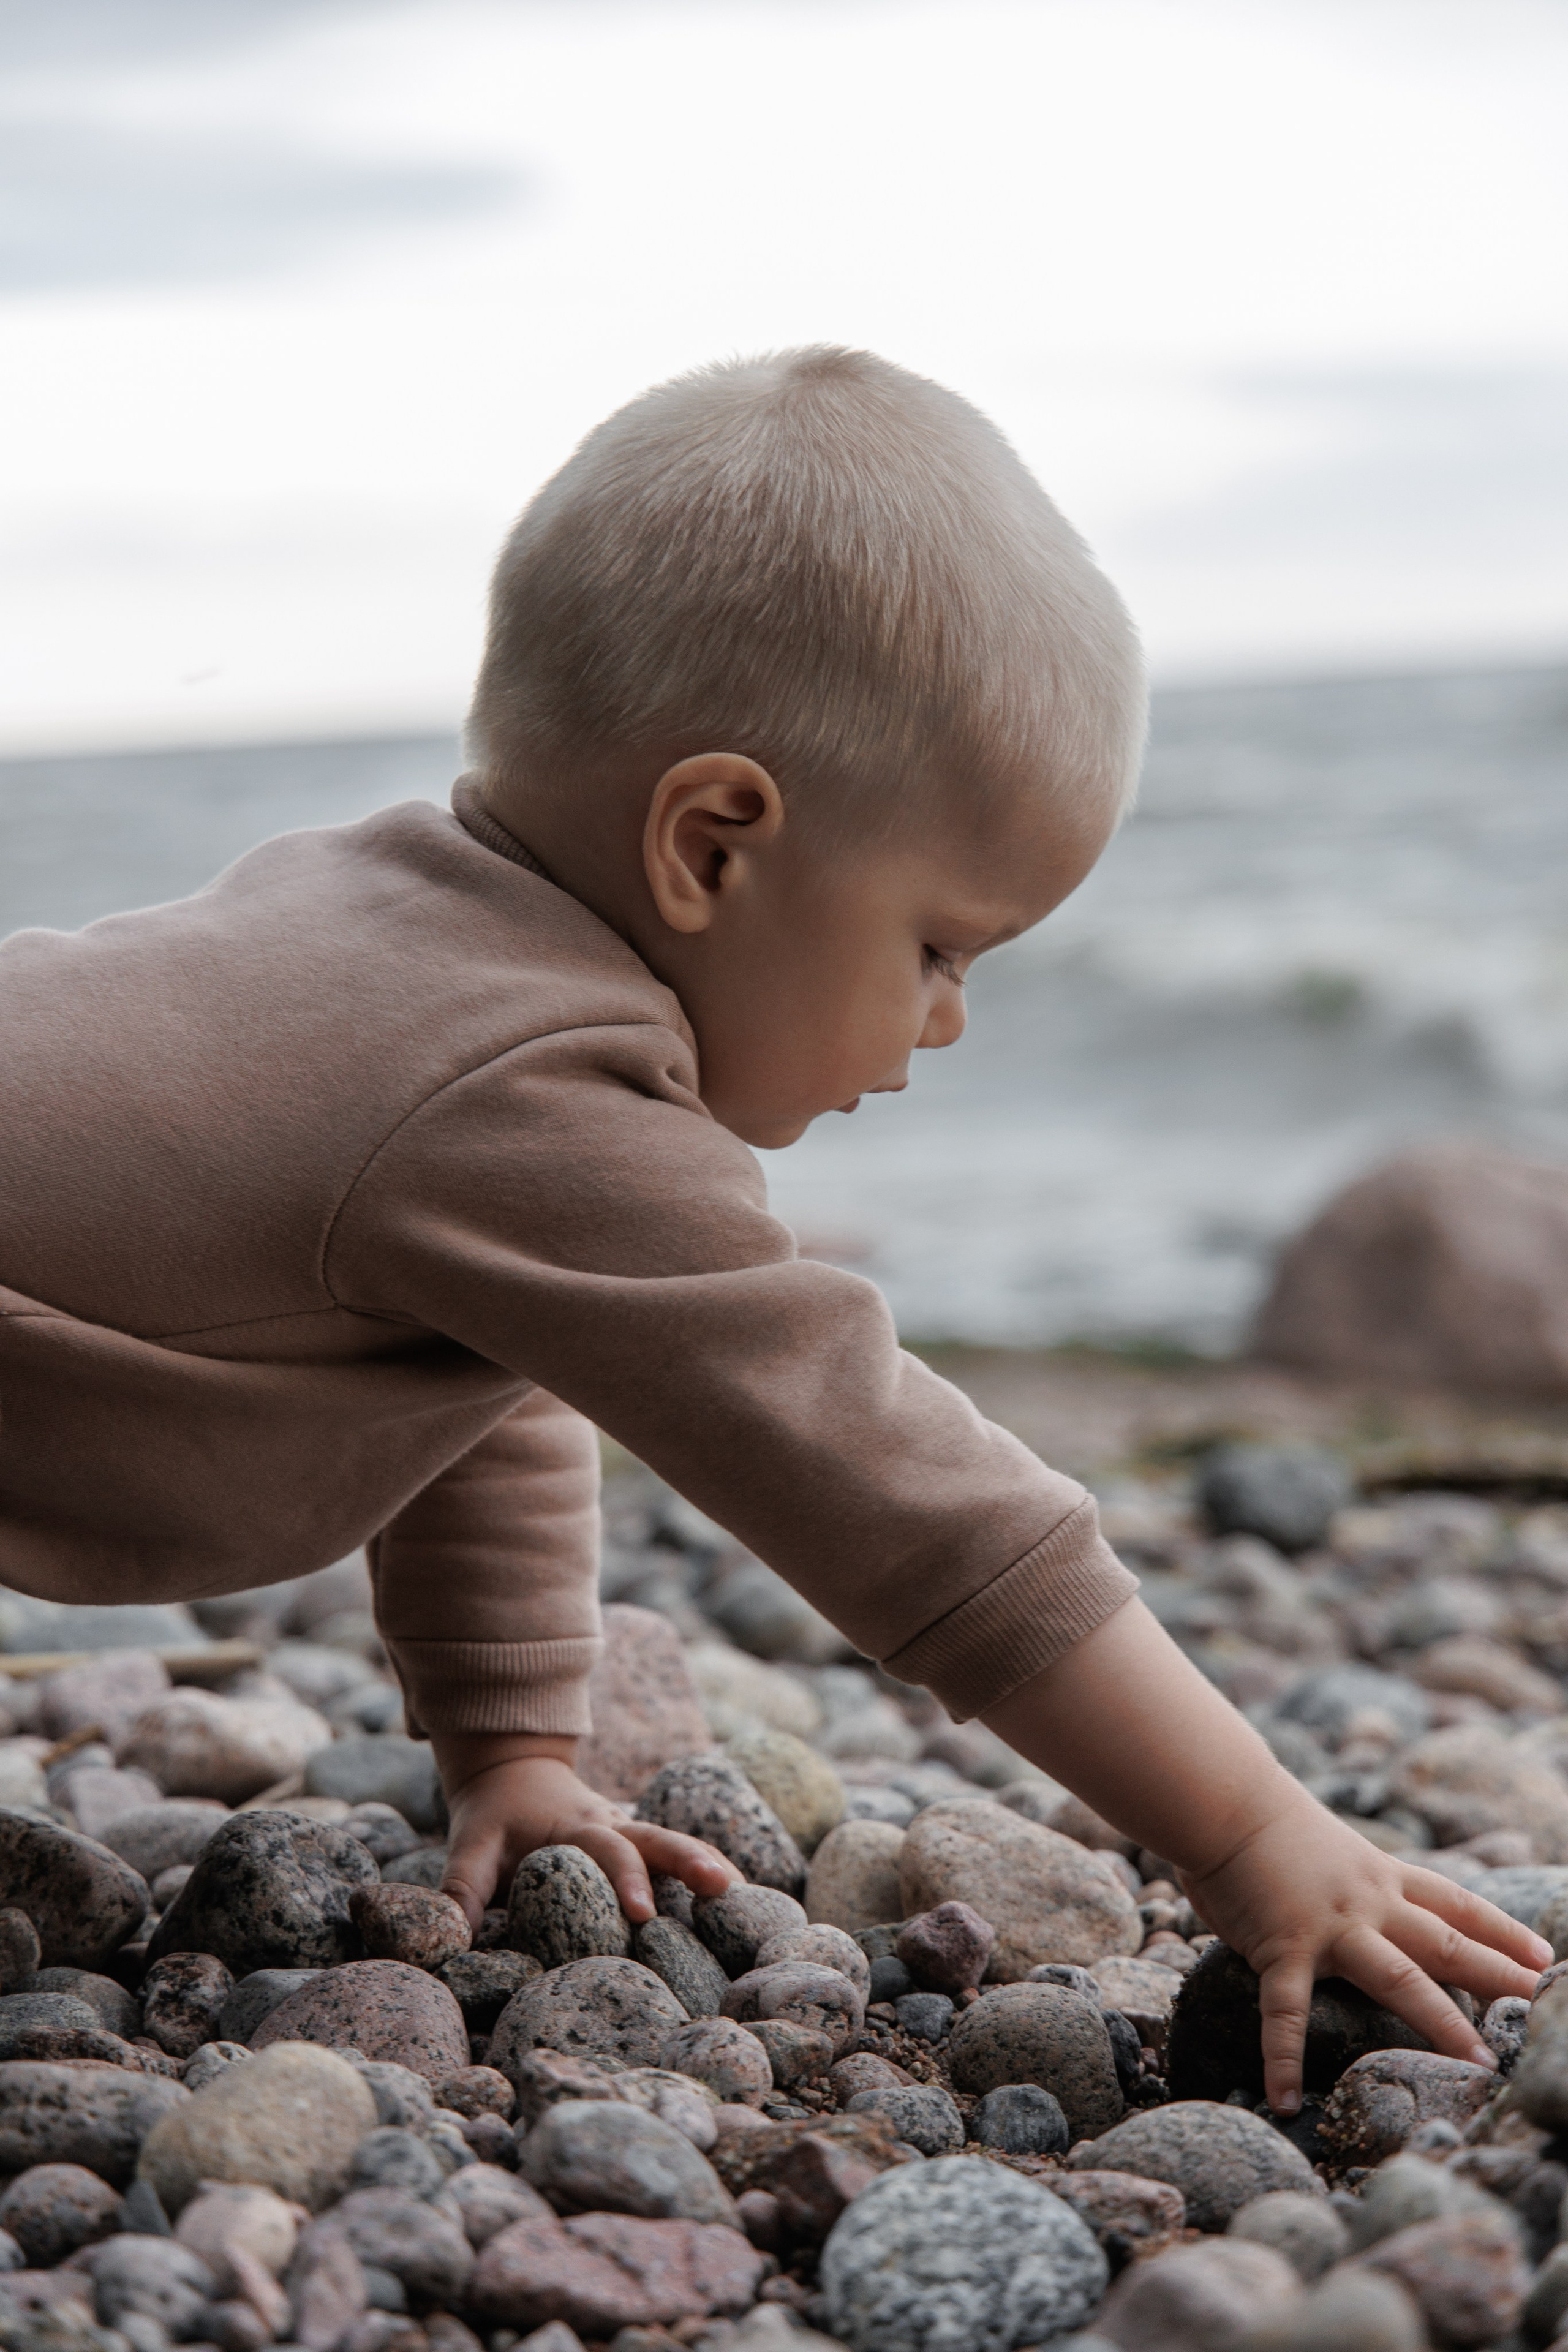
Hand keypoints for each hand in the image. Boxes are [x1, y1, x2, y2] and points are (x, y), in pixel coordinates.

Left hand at [432, 1734, 740, 1933]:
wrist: (515, 1769)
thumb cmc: (493, 1815)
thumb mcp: (470, 1846)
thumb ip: (460, 1890)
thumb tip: (448, 1941)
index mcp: (574, 1826)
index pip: (607, 1851)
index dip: (626, 1879)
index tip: (642, 1914)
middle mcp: (612, 1825)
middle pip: (658, 1839)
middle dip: (689, 1861)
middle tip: (722, 1887)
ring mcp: (631, 1830)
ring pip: (676, 1841)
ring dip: (707, 1861)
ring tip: (742, 1891)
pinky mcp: (640, 1842)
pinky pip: (680, 1851)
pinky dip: (709, 1866)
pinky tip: (743, 1897)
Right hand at [1183, 1784, 1549, 2112]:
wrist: (1224, 1798)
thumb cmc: (1263, 1820)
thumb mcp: (1329, 1849)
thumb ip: (1346, 1887)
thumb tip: (1348, 1916)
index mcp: (1380, 1876)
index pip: (1455, 1903)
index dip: (1502, 1930)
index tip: (1543, 1956)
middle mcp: (1368, 1903)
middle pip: (1448, 1943)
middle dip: (1500, 1977)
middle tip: (1544, 2004)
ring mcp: (1329, 1928)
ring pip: (1400, 1979)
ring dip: (1442, 2024)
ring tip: (1480, 2067)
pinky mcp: (1283, 1948)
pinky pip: (1286, 2012)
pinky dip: (1283, 2057)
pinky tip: (1284, 2099)